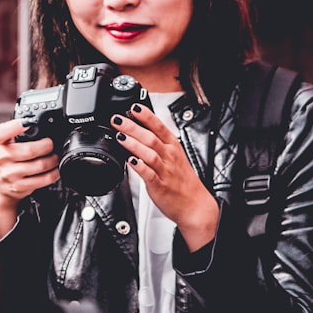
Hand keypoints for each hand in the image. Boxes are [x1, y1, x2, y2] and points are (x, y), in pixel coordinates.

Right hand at [0, 118, 59, 238]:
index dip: (14, 127)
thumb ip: (16, 130)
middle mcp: (1, 158)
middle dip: (47, 146)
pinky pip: (42, 180)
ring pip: (39, 165)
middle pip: (30, 150)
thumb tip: (35, 121)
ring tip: (55, 156)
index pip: (1, 133)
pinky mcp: (19, 187)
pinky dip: (53, 174)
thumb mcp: (5, 141)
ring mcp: (10, 174)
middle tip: (51, 144)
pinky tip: (54, 169)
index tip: (27, 123)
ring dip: (53, 160)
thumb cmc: (6, 157)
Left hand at [110, 104, 219, 250]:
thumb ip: (158, 142)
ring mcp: (165, 171)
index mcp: (173, 146)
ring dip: (133, 144)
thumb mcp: (174, 155)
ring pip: (149, 153)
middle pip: (150, 137)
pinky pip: (149, 174)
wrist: (195, 205)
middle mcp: (169, 156)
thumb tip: (139, 129)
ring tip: (120, 136)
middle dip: (132, 127)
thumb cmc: (182, 180)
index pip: (159, 126)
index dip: (146, 116)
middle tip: (117, 120)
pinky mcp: (160, 186)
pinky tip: (130, 161)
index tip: (133, 107)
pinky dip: (140, 167)